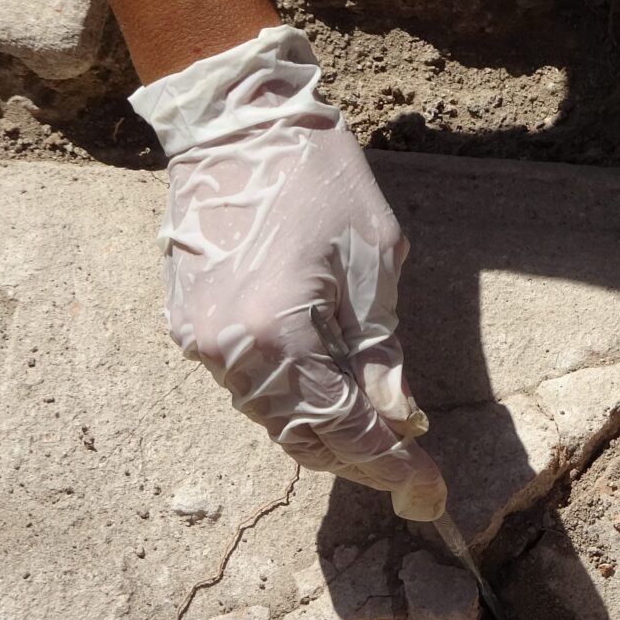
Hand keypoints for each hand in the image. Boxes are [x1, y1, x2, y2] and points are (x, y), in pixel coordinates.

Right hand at [129, 26, 445, 519]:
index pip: (347, 433)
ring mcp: (201, 342)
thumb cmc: (320, 181)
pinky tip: (333, 392)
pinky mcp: (189, 325)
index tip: (431, 497)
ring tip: (381, 435)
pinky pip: (249, 388)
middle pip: (304, 440)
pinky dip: (295, 401)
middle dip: (362, 462)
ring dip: (328, 435)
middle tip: (414, 473)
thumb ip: (382, 352)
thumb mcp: (377, 264)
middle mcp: (230, 352)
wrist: (238, 122)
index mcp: (281, 336)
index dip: (393, 469)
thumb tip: (399, 420)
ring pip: (274, 420)